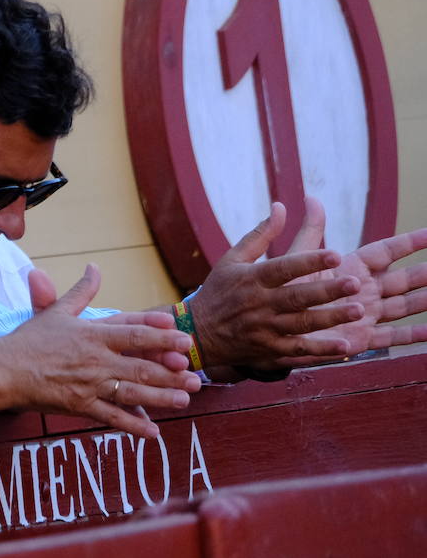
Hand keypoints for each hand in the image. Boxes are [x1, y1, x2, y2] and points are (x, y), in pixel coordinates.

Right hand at [3, 265, 200, 438]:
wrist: (4, 370)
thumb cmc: (31, 340)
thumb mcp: (57, 311)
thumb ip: (81, 291)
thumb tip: (95, 267)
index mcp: (91, 334)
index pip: (133, 334)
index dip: (161, 337)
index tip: (185, 340)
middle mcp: (94, 360)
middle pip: (140, 367)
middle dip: (170, 373)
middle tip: (196, 377)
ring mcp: (88, 385)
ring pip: (132, 394)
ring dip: (160, 398)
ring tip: (184, 399)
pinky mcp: (80, 406)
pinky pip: (111, 418)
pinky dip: (133, 425)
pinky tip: (153, 431)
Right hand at [188, 202, 363, 365]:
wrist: (197, 332)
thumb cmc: (218, 290)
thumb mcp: (232, 258)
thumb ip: (260, 234)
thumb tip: (281, 206)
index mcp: (252, 279)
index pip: (283, 268)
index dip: (309, 261)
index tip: (336, 253)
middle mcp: (260, 304)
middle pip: (297, 297)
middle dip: (327, 290)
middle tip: (356, 283)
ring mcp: (265, 329)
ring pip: (302, 324)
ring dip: (331, 318)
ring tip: (359, 310)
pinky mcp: (270, 350)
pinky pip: (299, 351)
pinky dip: (322, 350)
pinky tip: (345, 347)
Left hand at [274, 197, 426, 366]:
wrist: (273, 325)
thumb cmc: (282, 289)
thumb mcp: (296, 259)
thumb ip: (309, 231)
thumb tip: (311, 197)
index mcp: (350, 269)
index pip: (385, 252)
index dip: (408, 243)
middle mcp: (363, 290)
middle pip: (402, 279)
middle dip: (424, 273)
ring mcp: (364, 314)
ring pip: (403, 306)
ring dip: (423, 301)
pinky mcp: (360, 338)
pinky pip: (391, 337)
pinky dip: (412, 336)